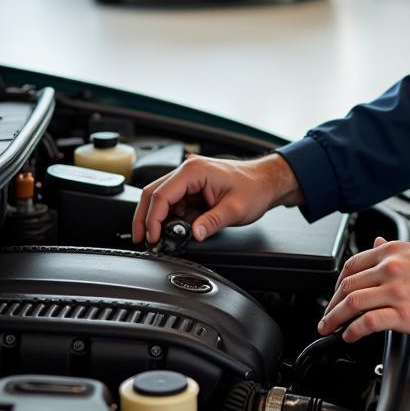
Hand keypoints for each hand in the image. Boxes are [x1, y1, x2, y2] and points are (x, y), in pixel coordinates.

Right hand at [131, 152, 303, 244]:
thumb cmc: (254, 188)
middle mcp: (188, 171)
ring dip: (156, 218)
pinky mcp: (192, 188)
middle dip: (145, 218)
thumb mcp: (234, 209)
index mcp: (194, 170)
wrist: (266, 182)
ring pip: (160, 198)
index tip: (153, 237)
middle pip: (153, 194)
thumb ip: (211, 222)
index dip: (153, 218)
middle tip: (143, 240)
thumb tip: (194, 235)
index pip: (161, 194)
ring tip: (157, 239)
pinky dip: (170, 217)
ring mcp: (189, 179)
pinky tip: (174, 230)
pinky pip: (173, 202)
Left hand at [318, 237, 409, 341]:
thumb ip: (393, 250)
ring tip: (329, 329)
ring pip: (352, 302)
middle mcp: (389, 269)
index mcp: (391, 252)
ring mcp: (395, 291)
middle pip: (347, 285)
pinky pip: (368, 322)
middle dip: (332, 303)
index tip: (335, 294)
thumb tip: (377, 241)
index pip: (352, 265)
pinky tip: (349, 336)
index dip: (338, 282)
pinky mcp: (404, 314)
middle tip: (326, 316)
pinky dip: (353, 330)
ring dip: (335, 318)